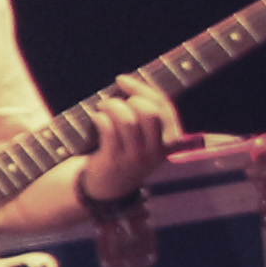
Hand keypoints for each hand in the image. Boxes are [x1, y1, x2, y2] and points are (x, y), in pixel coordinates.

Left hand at [69, 78, 178, 208]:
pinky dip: (99, 117)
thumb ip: (145, 113)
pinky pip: (108, 129)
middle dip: (129, 99)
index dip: (142, 88)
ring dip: (111, 106)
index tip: (121, 79)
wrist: (109, 186)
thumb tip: (126, 82)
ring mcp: (136, 157)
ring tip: (102, 107)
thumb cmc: (126, 151)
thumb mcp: (145, 137)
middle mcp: (156, 150)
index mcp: (169, 141)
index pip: (164, 107)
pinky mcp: (114, 160)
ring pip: (127, 120)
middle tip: (114, 101)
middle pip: (150, 112)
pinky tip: (96, 118)